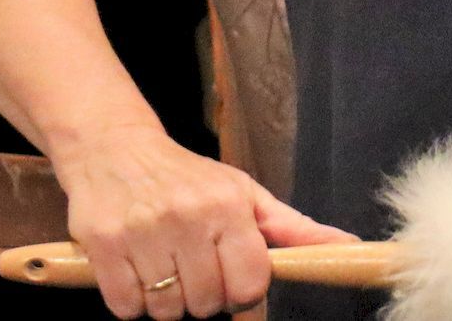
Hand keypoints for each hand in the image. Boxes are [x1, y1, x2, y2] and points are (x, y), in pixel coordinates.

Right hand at [53, 122, 356, 320]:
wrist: (115, 147)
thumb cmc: (188, 177)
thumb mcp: (245, 192)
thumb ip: (294, 228)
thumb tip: (348, 245)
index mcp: (228, 205)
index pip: (249, 285)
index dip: (241, 292)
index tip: (229, 277)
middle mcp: (187, 217)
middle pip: (207, 304)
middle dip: (202, 297)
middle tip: (192, 268)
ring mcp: (142, 232)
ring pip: (166, 311)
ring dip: (165, 301)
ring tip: (163, 266)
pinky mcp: (103, 245)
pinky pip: (126, 307)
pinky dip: (132, 301)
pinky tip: (136, 270)